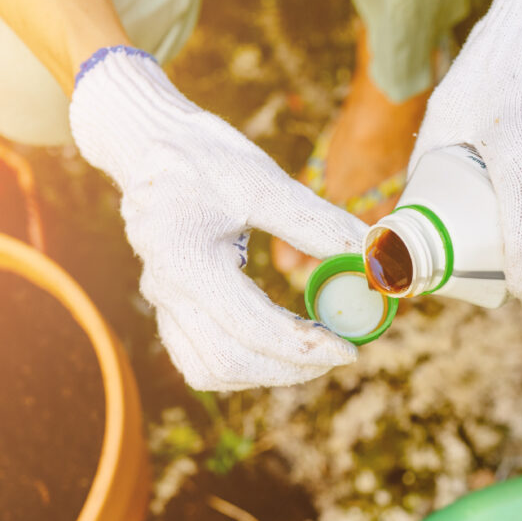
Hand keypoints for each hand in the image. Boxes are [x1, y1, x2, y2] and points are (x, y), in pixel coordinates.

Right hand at [69, 48, 365, 391]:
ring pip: (210, 370)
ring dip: (266, 374)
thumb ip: (317, 222)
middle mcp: (166, 290)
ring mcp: (162, 303)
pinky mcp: (168, 309)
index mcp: (186, 259)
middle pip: (227, 362)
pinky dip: (242, 366)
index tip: (348, 350)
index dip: (304, 348)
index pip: (250, 327)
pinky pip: (199, 360)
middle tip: (337, 354)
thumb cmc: (204, 157)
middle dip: (290, 369)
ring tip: (312, 354)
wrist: (147, 146)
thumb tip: (374, 254)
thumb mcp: (263, 180)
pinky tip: (277, 349)